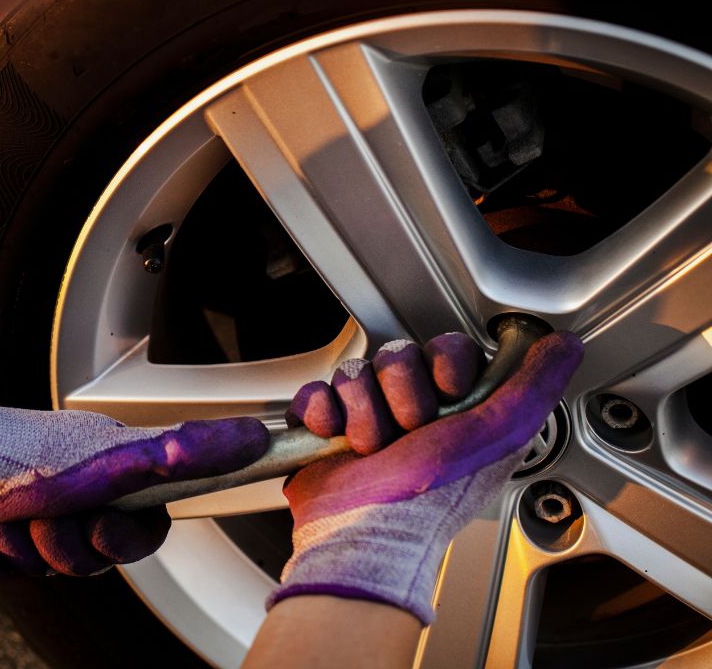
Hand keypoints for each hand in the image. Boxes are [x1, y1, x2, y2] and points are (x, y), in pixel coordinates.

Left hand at [0, 385, 269, 579]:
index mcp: (109, 472)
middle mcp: (76, 490)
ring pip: (49, 566)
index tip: (99, 529)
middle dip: (63, 548)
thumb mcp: (102, 462)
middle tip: (42, 521)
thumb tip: (251, 435)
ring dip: (21, 550)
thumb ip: (178, 455)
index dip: (122, 541)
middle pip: (96, 557)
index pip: (144, 529)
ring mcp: (34, 512)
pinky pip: (8, 571)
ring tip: (3, 521)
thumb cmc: (7, 458)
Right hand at [273, 331, 582, 622]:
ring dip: (361, 412)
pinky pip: (315, 390)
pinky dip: (321, 415)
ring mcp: (365, 419)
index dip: (443, 366)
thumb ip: (533, 385)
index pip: (446, 348)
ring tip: (370, 448)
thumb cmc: (432, 499)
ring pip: (355, 372)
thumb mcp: (498, 435)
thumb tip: (564, 346)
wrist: (365, 534)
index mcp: (458, 412)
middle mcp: (413, 413)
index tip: (448, 396)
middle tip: (407, 432)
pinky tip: (334, 438)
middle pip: (397, 355)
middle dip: (400, 395)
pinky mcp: (325, 427)